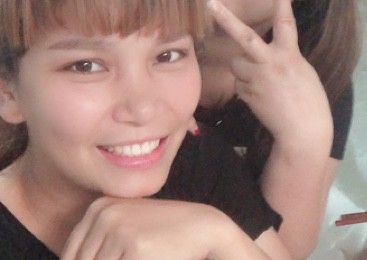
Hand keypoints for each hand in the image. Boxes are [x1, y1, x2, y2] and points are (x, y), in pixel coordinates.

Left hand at [61, 197, 275, 259]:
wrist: (200, 226)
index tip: (114, 259)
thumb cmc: (161, 231)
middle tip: (129, 256)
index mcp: (98, 207)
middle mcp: (104, 214)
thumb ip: (99, 247)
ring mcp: (119, 229)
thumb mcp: (125, 229)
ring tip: (142, 256)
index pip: (71, 255)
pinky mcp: (135, 248)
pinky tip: (151, 258)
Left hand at [207, 0, 332, 145]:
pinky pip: (240, 84)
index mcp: (289, 55)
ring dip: (243, 69)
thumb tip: (265, 55)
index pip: (285, 21)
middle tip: (211, 3)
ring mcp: (256, 78)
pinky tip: (259, 96)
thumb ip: (283, 58)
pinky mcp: (246, 93)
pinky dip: (245, 87)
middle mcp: (270, 62)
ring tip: (260, 82)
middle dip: (226, 19)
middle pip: (245, 37)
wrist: (303, 131)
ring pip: (237, 64)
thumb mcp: (301, 72)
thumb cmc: (310, 100)